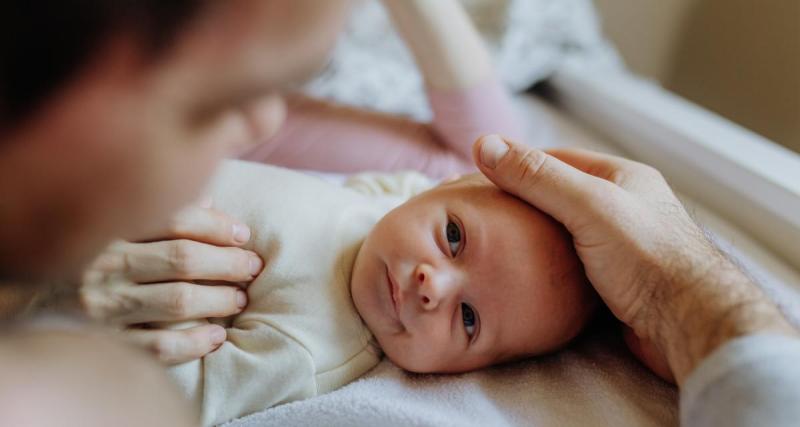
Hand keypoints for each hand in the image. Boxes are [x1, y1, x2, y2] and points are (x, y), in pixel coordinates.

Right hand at [79, 201, 262, 364]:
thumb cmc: (83, 256)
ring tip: (240, 298)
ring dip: (218, 300)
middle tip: (252, 267)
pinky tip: (217, 336)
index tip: (243, 233)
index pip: (174, 219)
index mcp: (108, 228)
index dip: (216, 225)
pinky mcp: (104, 342)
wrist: (25, 300)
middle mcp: (103, 265)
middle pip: (182, 259)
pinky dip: (194, 342)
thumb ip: (158, 212)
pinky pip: (159, 346)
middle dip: (228, 263)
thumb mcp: (110, 225)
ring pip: (177, 301)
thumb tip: (209, 201)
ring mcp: (102, 306)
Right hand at [473, 134, 795, 383]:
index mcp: (623, 177)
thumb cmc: (647, 258)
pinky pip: (573, 264)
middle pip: (560, 196)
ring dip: (534, 237)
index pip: (557, 159)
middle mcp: (625, 207)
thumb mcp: (587, 206)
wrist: (690, 325)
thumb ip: (536, 176)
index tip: (479, 177)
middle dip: (522, 203)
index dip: (517, 164)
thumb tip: (484, 144)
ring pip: (565, 233)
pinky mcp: (618, 281)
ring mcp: (622, 245)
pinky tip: (527, 273)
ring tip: (495, 244)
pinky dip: (548, 265)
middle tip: (482, 214)